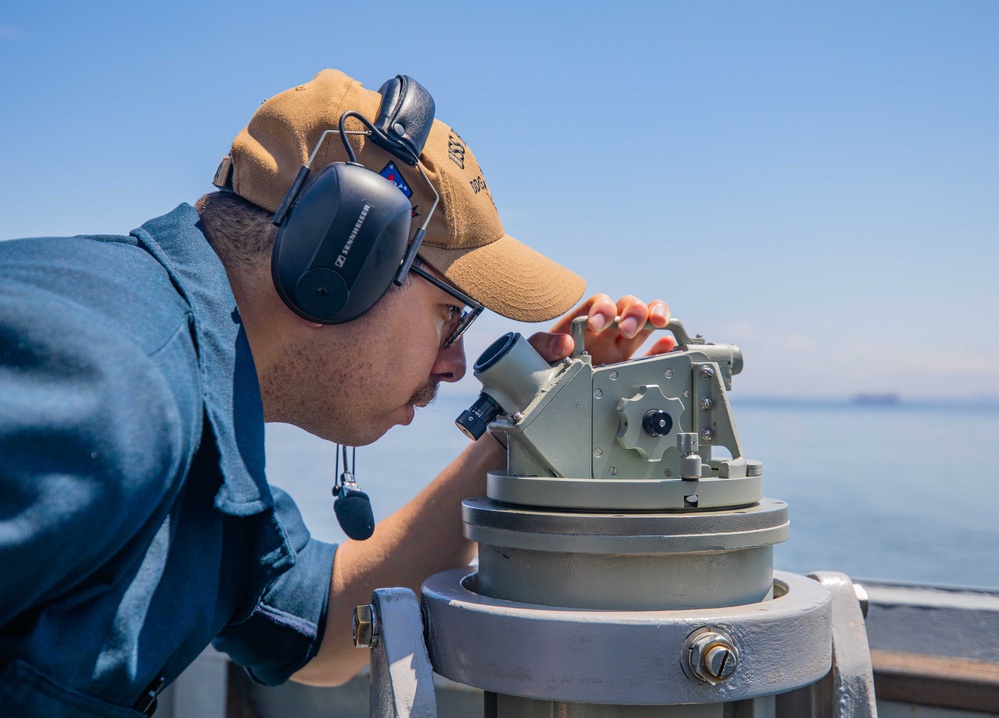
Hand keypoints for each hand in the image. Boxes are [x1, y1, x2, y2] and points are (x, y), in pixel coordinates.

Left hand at [528, 294, 675, 364]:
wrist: (546, 389)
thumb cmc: (541, 364)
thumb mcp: (536, 353)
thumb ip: (544, 345)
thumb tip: (565, 343)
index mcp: (585, 322)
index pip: (601, 304)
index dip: (603, 310)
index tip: (597, 325)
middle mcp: (606, 331)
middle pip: (629, 307)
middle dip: (634, 312)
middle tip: (628, 329)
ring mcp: (621, 347)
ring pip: (647, 322)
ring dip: (655, 316)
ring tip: (659, 323)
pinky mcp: (630, 366)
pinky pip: (653, 353)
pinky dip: (664, 347)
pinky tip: (669, 344)